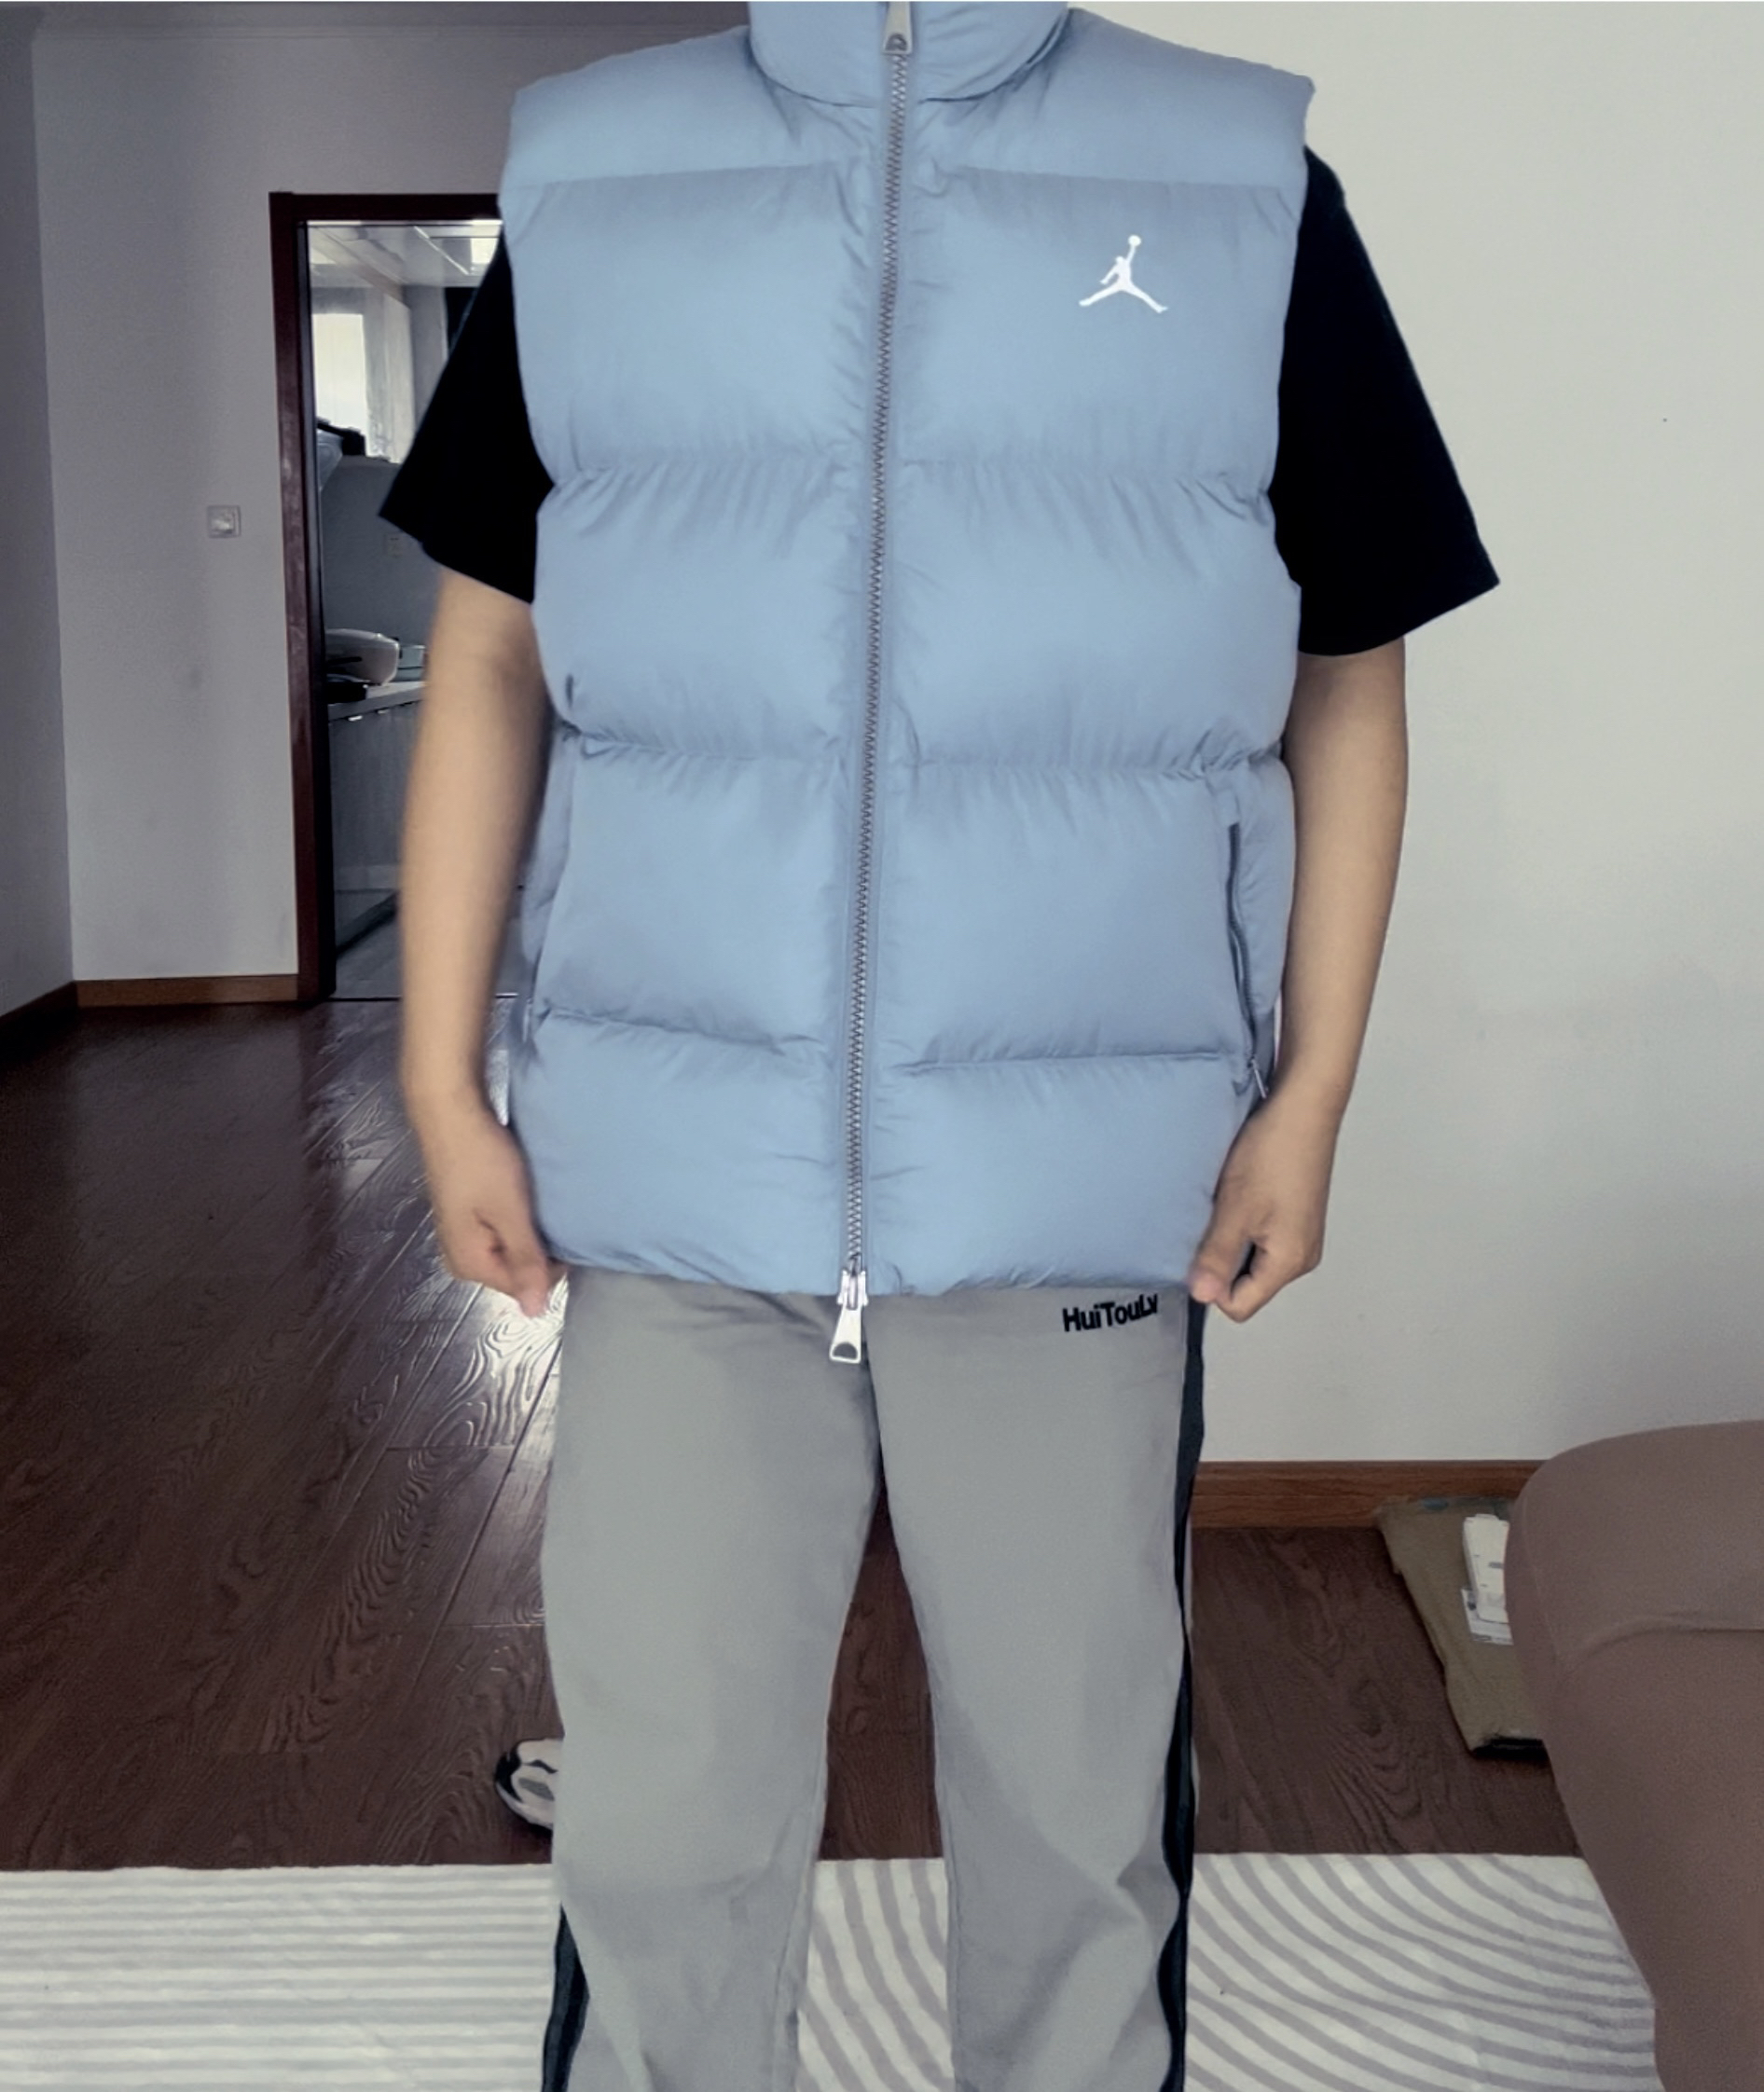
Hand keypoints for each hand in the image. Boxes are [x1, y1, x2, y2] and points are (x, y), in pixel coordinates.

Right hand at [405, 1092, 566, 1317]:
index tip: (560, 1227)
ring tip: (537, 1202)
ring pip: (512, 1249)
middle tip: (546, 1211)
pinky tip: (524, 1196)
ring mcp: (463, 1237)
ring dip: (529, 1230)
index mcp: (469, 1264)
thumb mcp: (510, 1213)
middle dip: (538, 1247)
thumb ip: (524, 1261)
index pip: (526, 1286)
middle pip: (517, 1270)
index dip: (550, 1262)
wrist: (452, 1112)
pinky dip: (518, 1218)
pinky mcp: (468, 1216)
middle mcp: (461, 1259)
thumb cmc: (482, 1161)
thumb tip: (535, 1312)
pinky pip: (503, 1231)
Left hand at [1185, 1083, 1342, 1321]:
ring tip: (1224, 1205)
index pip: (1240, 1305)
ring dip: (1231, 1237)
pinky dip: (1243, 1222)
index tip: (1199, 1249)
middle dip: (1221, 1260)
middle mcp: (1301, 1256)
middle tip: (1210, 1223)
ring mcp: (1301, 1235)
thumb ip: (1218, 1256)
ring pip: (1251, 1258)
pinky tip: (1236, 1195)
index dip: (1212, 1284)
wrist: (1302, 1108)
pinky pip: (1261, 1236)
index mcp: (1290, 1263)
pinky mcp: (1295, 1214)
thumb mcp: (1236, 1209)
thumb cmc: (1273, 1154)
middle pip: (1247, 1285)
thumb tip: (1202, 1296)